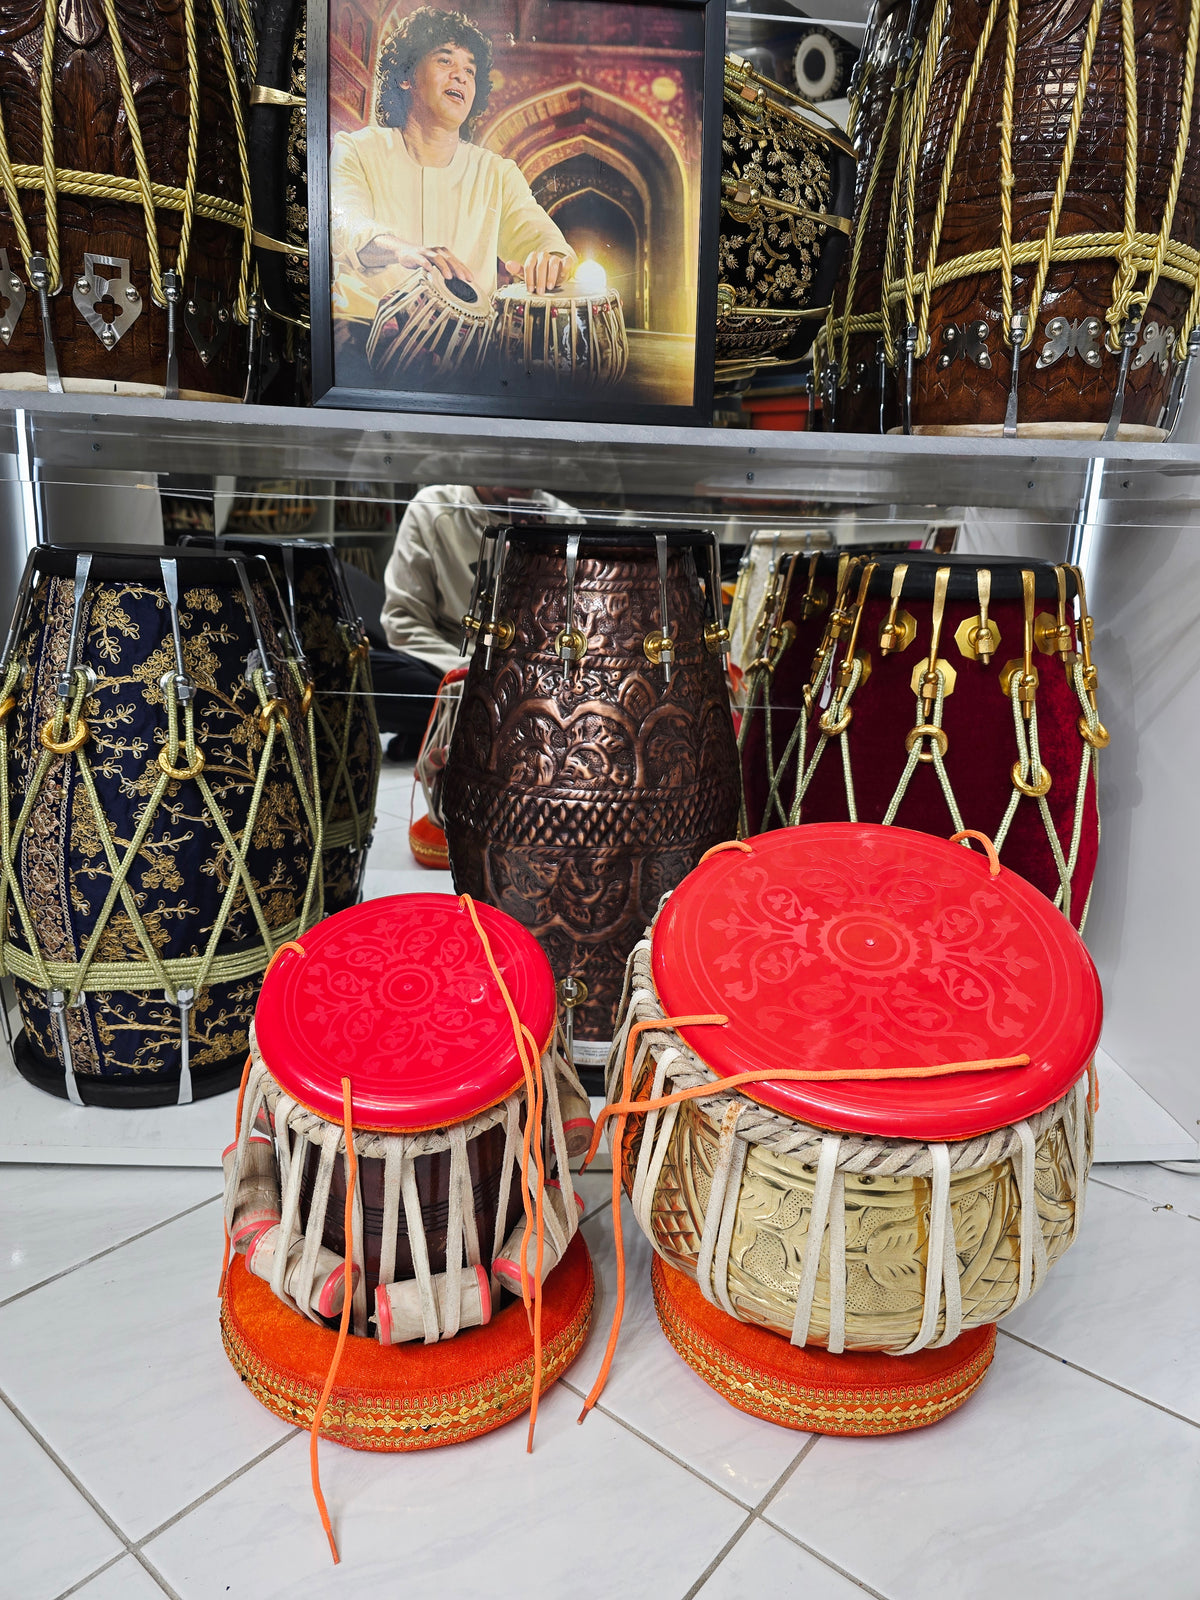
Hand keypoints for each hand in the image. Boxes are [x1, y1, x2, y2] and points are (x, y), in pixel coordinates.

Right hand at [359, 235, 473, 284]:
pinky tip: (429, 270)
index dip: (464, 270)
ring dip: (444, 267)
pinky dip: (426, 264)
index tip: (471, 279)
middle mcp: (437, 251)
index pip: (456, 262)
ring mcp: (426, 252)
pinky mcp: (416, 255)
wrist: (405, 252)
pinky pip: (422, 259)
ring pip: (437, 258)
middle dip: (457, 269)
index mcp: (444, 253)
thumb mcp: (436, 265)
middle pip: (449, 259)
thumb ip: (446, 271)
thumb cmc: (424, 260)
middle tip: (463, 279)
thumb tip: (459, 284)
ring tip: (449, 277)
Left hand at [504, 250, 568, 293]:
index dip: (529, 278)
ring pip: (553, 263)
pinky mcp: (566, 261)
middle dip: (540, 280)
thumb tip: (508, 264)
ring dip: (551, 276)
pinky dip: (565, 267)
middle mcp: (544, 256)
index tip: (530, 289)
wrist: (554, 273)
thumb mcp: (528, 274)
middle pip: (541, 266)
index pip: (529, 266)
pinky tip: (562, 276)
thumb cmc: (540, 275)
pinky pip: (566, 261)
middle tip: (540, 291)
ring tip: (550, 287)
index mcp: (533, 257)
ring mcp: (555, 257)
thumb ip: (518, 270)